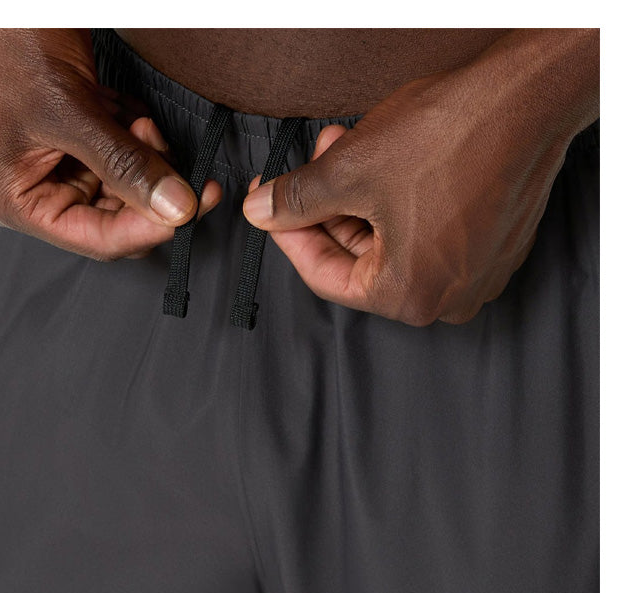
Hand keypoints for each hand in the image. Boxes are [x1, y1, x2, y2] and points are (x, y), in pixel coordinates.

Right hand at [0, 29, 220, 259]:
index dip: (148, 229)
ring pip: (128, 188)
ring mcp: (63, 166)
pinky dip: (138, 137)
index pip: (99, 240)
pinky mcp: (82, 141)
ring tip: (139, 120)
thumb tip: (175, 209)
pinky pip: (126, 156)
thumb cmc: (7, 43)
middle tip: (175, 160)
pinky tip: (127, 110)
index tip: (190, 208)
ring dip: (146, 158)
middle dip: (150, 189)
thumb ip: (124, 164)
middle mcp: (41, 192)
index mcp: (20, 202)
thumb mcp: (69, 110)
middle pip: (119, 218)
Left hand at [243, 30, 597, 324]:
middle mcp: (446, 297)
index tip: (270, 210)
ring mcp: (474, 273)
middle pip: (359, 258)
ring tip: (343, 148)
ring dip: (358, 197)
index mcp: (408, 296)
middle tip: (311, 164)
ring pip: (390, 241)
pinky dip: (395, 202)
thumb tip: (262, 211)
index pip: (326, 277)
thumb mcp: (350, 171)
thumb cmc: (453, 138)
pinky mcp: (491, 244)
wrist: (529, 97)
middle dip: (327, 207)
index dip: (290, 237)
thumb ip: (296, 200)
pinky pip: (425, 233)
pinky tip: (382, 162)